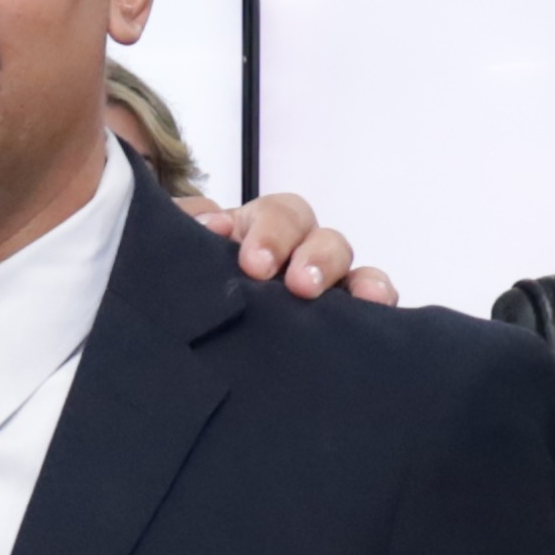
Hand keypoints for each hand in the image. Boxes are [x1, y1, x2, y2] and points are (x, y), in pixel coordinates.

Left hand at [192, 192, 398, 306]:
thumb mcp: (173, 253)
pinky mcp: (335, 320)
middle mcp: (295, 252)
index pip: (278, 215)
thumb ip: (180, 229)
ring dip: (358, 280)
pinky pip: (367, 307)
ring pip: (350, 270)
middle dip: (315, 258)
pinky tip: (380, 311)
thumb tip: (210, 223)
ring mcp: (320, 285)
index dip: (271, 233)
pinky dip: (379, 304)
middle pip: (321, 238)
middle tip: (300, 286)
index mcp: (255, 230)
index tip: (254, 264)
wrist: (182, 339)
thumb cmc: (182, 283)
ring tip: (362, 299)